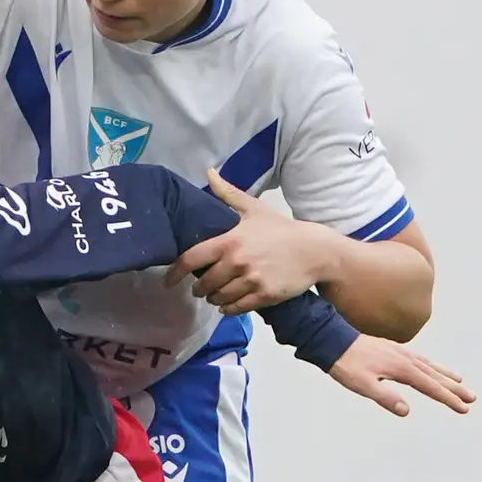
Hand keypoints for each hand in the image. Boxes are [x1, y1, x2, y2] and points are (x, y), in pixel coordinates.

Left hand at [175, 171, 332, 312]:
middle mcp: (236, 262)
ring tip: (214, 295)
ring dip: (213, 299)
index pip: (192, 259)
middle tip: (199, 288)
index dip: (175, 272)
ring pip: (219, 298)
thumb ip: (228, 193)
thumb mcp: (254, 208)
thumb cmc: (281, 229)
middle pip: (204, 283)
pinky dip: (228, 308)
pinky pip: (236, 308)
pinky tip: (227, 305)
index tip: (168, 281)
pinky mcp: (263, 296)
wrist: (314, 250)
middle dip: (199, 288)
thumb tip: (209, 172)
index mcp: (229, 241)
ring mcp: (250, 281)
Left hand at [327, 337, 474, 418]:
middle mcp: (406, 359)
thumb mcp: (364, 385)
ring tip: (461, 382)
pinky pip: (420, 359)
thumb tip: (405, 410)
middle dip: (454, 389)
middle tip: (472, 398)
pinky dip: (431, 365)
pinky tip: (432, 368)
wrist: (333, 341)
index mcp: (402, 369)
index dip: (448, 399)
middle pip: (435, 376)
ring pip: (429, 366)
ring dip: (446, 375)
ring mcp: (401, 352)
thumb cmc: (347, 365)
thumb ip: (385, 397)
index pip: (431, 387)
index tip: (463, 408)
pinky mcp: (394, 349)